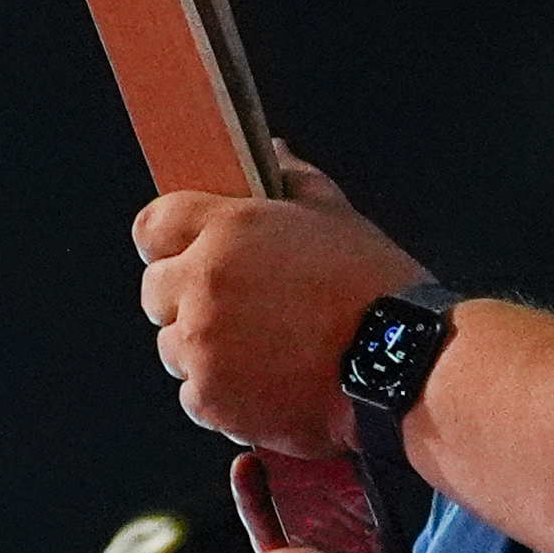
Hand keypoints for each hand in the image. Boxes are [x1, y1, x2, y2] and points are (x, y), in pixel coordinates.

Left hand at [133, 154, 426, 454]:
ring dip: (203, 351)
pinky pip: (194, 396)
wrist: (402, 367)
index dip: (168, 242)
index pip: (150, 226)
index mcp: (226, 230)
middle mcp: (202, 285)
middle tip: (236, 313)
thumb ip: (293, 180)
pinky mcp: (211, 398)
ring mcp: (202, 345)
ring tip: (260, 355)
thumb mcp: (336, 216)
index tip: (185, 255)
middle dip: (185, 300)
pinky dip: (222, 397)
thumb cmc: (375, 290)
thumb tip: (273, 154)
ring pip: (173, 346)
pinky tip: (266, 387)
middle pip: (155, 291)